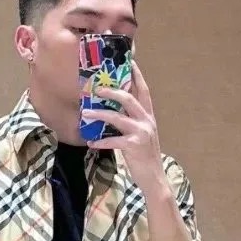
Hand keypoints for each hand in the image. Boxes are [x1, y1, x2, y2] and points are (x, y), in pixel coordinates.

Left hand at [86, 60, 164, 188]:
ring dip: (99, 114)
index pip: (143, 90)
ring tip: (85, 113)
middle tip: (97, 89)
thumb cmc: (144, 157)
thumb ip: (131, 122)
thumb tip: (112, 112)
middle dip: (112, 91)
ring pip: (117, 118)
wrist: (154, 179)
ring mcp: (141, 133)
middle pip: (129, 98)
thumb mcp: (141, 135)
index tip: (128, 61)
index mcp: (148, 116)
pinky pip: (113, 141)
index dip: (136, 75)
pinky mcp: (133, 146)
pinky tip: (90, 142)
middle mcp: (146, 121)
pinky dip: (100, 142)